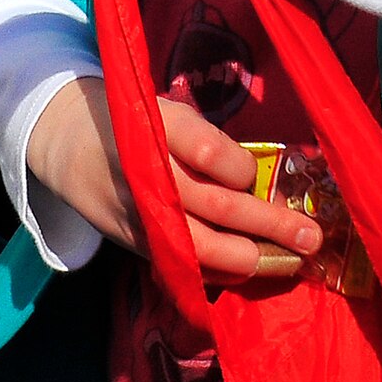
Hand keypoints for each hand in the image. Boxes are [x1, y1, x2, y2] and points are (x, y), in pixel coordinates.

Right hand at [27, 78, 322, 278]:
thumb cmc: (136, 121)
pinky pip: (185, 262)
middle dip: (269, 224)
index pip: (207, 151)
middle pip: (216, 205)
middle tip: (312, 236)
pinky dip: (221, 270)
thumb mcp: (166, 111)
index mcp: (155, 128)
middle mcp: (148, 174)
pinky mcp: (136, 243)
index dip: (240, 167)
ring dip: (252, 257)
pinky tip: (251, 268)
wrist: (69, 141)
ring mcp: (140, 214)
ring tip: (291, 260)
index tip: (256, 172)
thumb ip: (206, 141)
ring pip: (202, 246)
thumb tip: (261, 179)